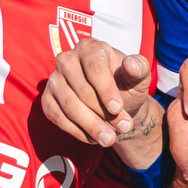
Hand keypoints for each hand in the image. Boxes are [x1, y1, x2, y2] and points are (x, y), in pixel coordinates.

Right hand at [37, 36, 162, 162]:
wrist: (114, 104)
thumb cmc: (126, 86)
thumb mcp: (139, 78)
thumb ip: (140, 69)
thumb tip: (131, 63)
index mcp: (90, 48)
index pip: (94, 67)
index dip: (105, 89)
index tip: (117, 108)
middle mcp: (67, 60)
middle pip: (82, 90)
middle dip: (104, 114)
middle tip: (123, 128)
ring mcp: (54, 79)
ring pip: (69, 106)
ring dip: (91, 126)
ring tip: (110, 139)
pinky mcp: (47, 99)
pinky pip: (58, 117)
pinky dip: (77, 131)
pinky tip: (93, 138)